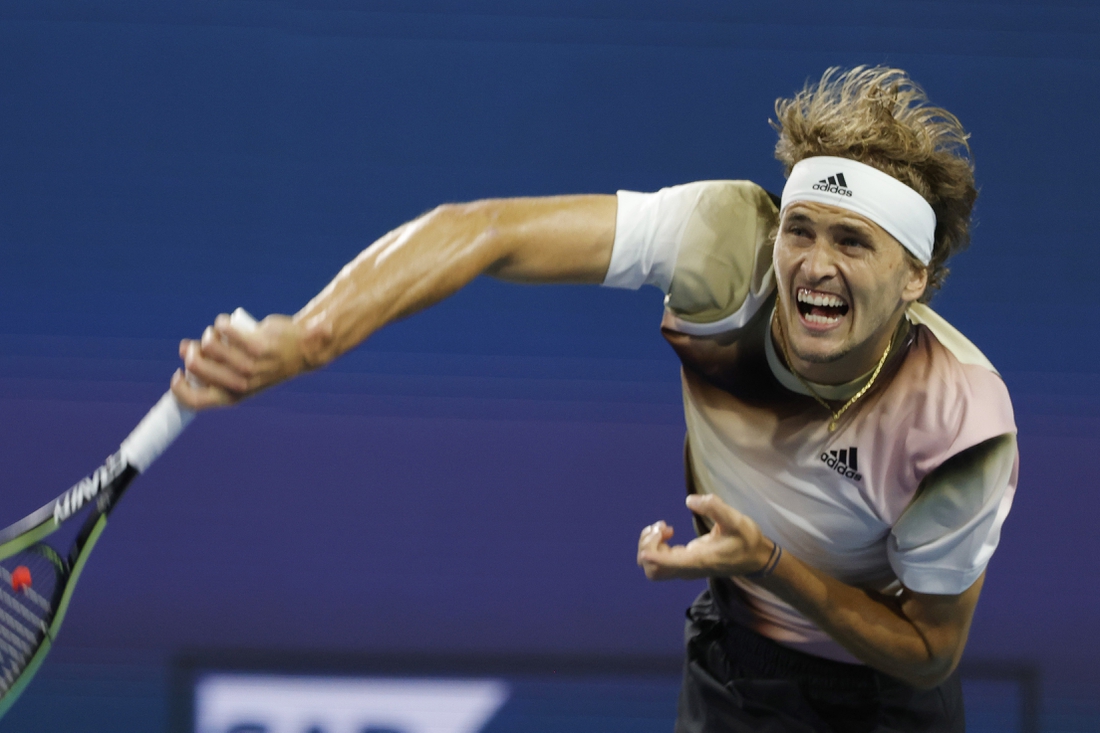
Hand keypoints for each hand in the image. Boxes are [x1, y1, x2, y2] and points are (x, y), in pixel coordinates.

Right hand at [171, 313, 325, 409]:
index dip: (179, 388)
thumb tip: (183, 349)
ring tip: (218, 332)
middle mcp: (241, 384)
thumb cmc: (265, 363)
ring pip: (209, 345)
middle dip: (191, 352)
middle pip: (195, 367)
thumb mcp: (240, 373)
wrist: (301, 351)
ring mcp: (249, 365)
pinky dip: (222, 323)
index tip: (179, 373)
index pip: (195, 401)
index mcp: (233, 396)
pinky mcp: (257, 346)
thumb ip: (213, 366)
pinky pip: (225, 330)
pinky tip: (226, 323)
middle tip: (200, 346)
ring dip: (208, 334)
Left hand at [636, 494, 773, 580]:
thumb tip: (690, 500)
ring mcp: (684, 568)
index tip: (654, 539)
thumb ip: (714, 507)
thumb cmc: (746, 540)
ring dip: (649, 545)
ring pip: (652, 567)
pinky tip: (667, 531)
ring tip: (663, 527)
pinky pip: (658, 561)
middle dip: (648, 546)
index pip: (664, 566)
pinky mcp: (683, 563)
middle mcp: (687, 569)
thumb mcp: (735, 520)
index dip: (652, 554)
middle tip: (662, 527)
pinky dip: (655, 545)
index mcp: (697, 561)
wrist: (754, 558)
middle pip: (652, 570)